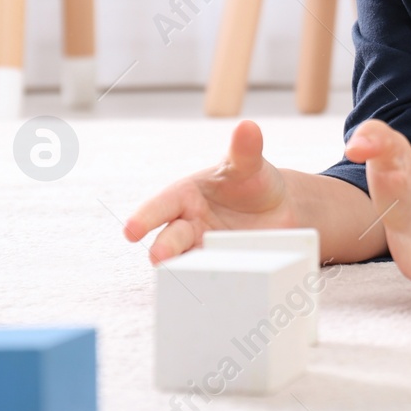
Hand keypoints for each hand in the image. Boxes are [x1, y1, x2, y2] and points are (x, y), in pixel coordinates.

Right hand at [123, 119, 297, 263]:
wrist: (280, 208)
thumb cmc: (253, 181)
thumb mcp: (249, 166)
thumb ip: (245, 150)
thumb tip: (247, 126)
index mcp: (185, 196)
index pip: (160, 206)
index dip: (144, 218)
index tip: (130, 231)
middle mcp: (187, 223)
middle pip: (169, 238)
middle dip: (163, 248)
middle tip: (160, 258)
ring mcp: (202, 247)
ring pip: (186, 261)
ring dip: (186, 268)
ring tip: (189, 275)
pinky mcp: (220, 264)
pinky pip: (211, 274)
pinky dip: (211, 279)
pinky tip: (218, 283)